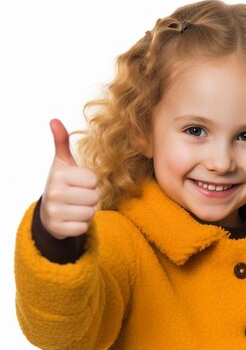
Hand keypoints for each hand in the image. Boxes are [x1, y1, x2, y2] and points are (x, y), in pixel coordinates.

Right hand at [40, 118, 98, 238]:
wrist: (48, 212)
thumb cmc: (62, 184)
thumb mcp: (62, 163)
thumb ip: (62, 143)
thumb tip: (54, 120)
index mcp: (59, 175)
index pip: (94, 181)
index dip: (90, 183)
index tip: (78, 183)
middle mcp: (54, 193)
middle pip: (94, 197)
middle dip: (90, 198)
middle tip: (77, 197)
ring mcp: (55, 212)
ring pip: (90, 213)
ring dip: (86, 212)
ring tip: (75, 207)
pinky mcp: (58, 229)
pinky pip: (83, 227)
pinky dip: (81, 225)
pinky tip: (72, 219)